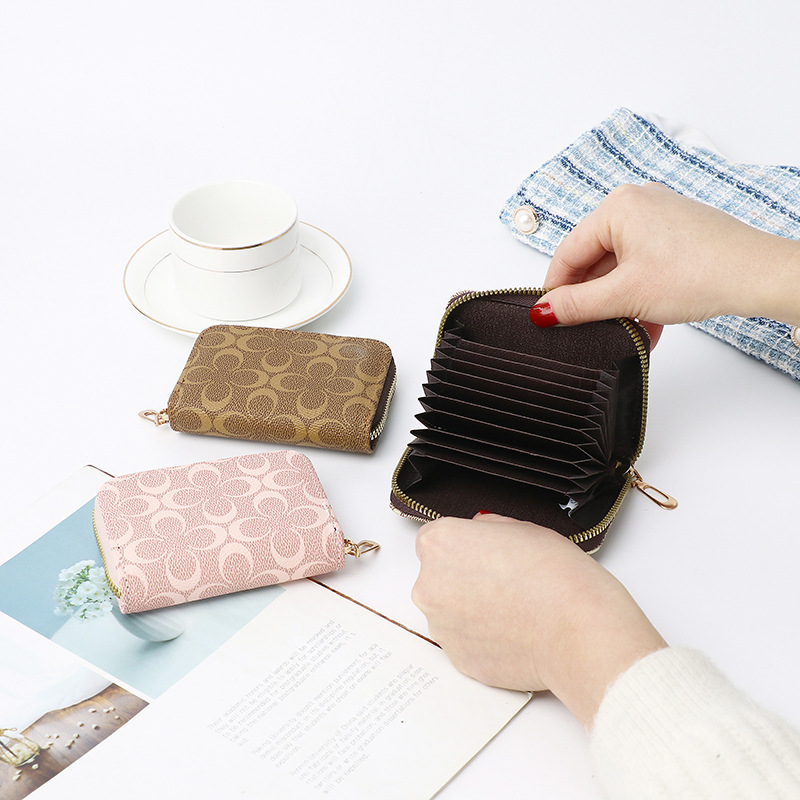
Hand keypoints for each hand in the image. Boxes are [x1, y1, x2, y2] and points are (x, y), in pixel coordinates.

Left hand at [412, 513, 665, 727]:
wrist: (579, 631)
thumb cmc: (557, 576)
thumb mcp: (522, 527)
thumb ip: (488, 528)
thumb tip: (479, 532)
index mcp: (440, 544)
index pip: (435, 539)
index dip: (463, 546)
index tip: (484, 554)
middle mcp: (429, 585)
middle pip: (437, 576)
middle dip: (462, 578)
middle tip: (503, 581)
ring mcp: (440, 626)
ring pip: (449, 611)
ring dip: (470, 609)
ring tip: (513, 609)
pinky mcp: (457, 659)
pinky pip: (463, 641)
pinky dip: (481, 637)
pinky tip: (513, 631)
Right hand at [534, 183, 799, 341]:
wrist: (758, 276)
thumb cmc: (702, 272)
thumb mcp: (624, 295)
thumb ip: (577, 305)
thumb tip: (543, 312)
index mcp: (617, 207)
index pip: (567, 252)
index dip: (555, 289)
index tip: (549, 317)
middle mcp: (637, 204)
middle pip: (592, 260)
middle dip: (592, 299)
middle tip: (587, 328)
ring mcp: (659, 218)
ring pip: (618, 267)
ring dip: (617, 302)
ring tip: (624, 329)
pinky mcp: (676, 235)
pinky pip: (642, 266)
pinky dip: (638, 294)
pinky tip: (645, 322)